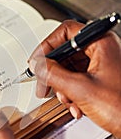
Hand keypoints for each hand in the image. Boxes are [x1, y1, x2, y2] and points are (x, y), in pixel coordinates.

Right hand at [29, 20, 120, 136]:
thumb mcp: (81, 89)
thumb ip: (53, 74)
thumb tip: (37, 65)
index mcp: (101, 43)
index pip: (65, 32)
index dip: (47, 46)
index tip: (37, 61)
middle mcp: (101, 50)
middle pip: (65, 53)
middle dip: (54, 73)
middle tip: (45, 85)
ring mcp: (101, 65)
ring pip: (69, 68)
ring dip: (62, 87)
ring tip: (68, 100)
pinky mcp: (100, 78)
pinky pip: (77, 79)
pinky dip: (71, 93)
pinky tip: (76, 106)